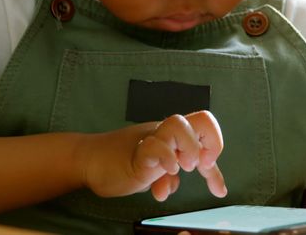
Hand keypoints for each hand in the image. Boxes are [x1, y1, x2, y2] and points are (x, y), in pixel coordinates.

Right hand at [77, 110, 226, 200]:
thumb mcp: (153, 171)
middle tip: (199, 166)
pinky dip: (165, 159)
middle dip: (211, 143)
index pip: (206, 126)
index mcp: (174, 135)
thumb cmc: (121, 162)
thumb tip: (172, 187)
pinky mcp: (135, 154)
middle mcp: (165, 133)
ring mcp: (150, 140)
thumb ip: (167, 177)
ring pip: (178, 124)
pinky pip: (154, 147)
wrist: (89, 161)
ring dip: (189, 148)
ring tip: (181, 168)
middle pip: (203, 118)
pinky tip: (166, 172)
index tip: (208, 170)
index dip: (215, 145)